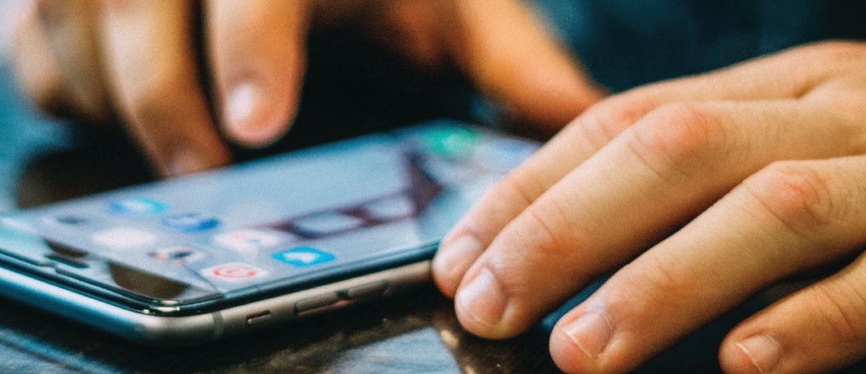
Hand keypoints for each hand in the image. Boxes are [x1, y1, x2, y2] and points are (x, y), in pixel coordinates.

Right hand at [10, 0, 600, 175]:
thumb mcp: (446, 3)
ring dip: (112, 98)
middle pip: (131, 3)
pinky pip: (36, 51)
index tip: (256, 126)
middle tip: (204, 171)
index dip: (247, 49)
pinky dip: (68, 91)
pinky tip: (126, 104)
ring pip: (70, 27)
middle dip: (159, 96)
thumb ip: (506, 56)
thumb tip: (575, 120)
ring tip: (180, 141)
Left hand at [432, 41, 865, 372]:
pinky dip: (812, 318)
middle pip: (675, 148)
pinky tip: (743, 361)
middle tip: (487, 305)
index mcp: (776, 89)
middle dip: (564, 228)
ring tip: (579, 349)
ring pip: (771, 205)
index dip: (530, 189)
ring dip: (663, 280)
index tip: (459, 258)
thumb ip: (691, 190)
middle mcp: (832, 111)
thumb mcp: (786, 156)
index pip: (622, 123)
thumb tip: (543, 256)